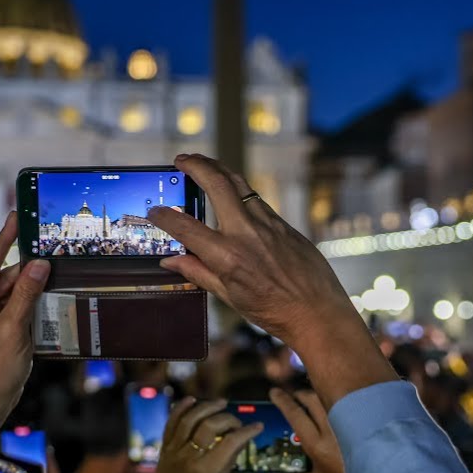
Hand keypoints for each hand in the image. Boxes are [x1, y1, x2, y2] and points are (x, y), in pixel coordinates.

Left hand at [140, 397, 262, 472]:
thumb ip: (227, 463)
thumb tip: (241, 442)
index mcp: (204, 471)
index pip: (229, 444)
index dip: (246, 432)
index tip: (257, 426)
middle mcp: (188, 456)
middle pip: (208, 427)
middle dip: (227, 419)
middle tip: (238, 421)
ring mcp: (174, 448)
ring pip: (189, 420)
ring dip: (207, 407)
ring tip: (222, 403)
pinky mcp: (165, 444)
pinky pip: (172, 421)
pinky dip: (181, 408)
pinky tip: (192, 399)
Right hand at [147, 153, 393, 406]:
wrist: (318, 313)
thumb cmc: (273, 312)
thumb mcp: (229, 297)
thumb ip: (198, 273)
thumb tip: (171, 261)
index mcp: (228, 256)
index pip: (186, 228)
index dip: (165, 217)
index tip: (154, 210)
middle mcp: (247, 233)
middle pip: (217, 183)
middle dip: (196, 165)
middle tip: (181, 159)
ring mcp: (269, 224)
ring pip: (239, 184)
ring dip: (218, 169)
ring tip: (203, 165)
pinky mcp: (284, 224)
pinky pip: (256, 200)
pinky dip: (239, 192)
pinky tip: (231, 194)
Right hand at [270, 387, 348, 472]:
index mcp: (317, 445)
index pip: (295, 415)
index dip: (283, 401)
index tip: (274, 392)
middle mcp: (331, 429)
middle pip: (311, 399)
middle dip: (300, 393)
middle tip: (295, 393)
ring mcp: (349, 421)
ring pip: (329, 397)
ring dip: (318, 393)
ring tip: (313, 396)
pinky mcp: (365, 417)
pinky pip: (348, 401)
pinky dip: (339, 397)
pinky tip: (337, 400)